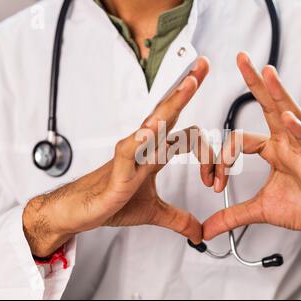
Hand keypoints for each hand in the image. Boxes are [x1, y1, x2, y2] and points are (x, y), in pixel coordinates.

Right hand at [24, 57, 212, 256]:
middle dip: (187, 88)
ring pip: (154, 122)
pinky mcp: (118, 167)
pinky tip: (153, 130)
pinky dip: (143, 139)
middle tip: (202, 66)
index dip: (208, 149)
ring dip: (173, 103)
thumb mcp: (154, 212)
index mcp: (156, 152)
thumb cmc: (113, 202)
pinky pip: (130, 148)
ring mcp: (131, 153)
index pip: (185, 131)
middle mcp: (145, 145)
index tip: (218, 176)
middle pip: (169, 111)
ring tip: (190, 84)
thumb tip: (198, 233)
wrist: (82, 212)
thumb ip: (179, 218)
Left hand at [203, 53, 300, 242]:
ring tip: (267, 72)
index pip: (241, 140)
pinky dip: (299, 131)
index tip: (214, 182)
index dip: (224, 158)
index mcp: (273, 149)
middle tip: (241, 58)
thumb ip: (232, 215)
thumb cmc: (300, 207)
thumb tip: (206, 229)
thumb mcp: (258, 210)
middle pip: (270, 107)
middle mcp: (287, 143)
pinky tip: (289, 118)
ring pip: (291, 116)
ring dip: (278, 94)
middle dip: (256, 83)